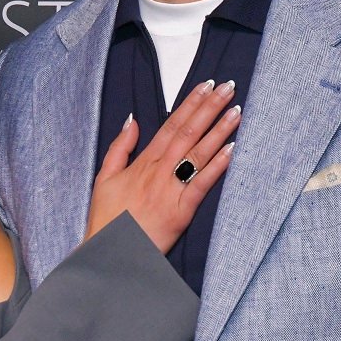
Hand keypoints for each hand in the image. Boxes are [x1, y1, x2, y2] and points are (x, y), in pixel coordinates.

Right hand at [86, 79, 239, 252]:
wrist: (110, 255)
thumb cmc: (108, 220)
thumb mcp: (105, 178)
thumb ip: (120, 147)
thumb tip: (132, 121)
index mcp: (144, 162)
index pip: (171, 125)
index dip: (190, 103)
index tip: (206, 86)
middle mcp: (159, 171)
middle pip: (188, 132)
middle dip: (209, 107)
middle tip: (228, 87)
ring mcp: (171, 190)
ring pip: (198, 153)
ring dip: (219, 130)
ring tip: (236, 111)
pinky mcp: (181, 211)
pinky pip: (202, 184)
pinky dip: (217, 165)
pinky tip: (232, 149)